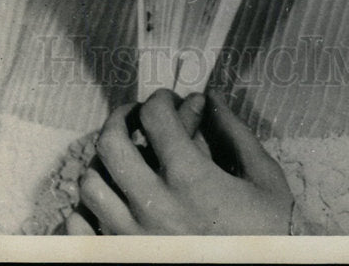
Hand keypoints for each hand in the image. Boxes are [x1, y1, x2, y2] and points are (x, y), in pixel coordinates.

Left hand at [66, 88, 292, 234]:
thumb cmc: (268, 231)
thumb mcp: (263, 177)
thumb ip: (234, 133)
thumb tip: (210, 99)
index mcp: (191, 179)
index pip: (155, 116)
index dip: (160, 98)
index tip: (168, 100)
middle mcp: (154, 206)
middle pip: (110, 143)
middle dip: (121, 118)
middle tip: (135, 116)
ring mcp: (133, 237)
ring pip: (90, 184)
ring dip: (103, 164)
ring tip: (122, 159)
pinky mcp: (123, 258)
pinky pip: (79, 230)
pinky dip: (83, 212)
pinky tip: (106, 200)